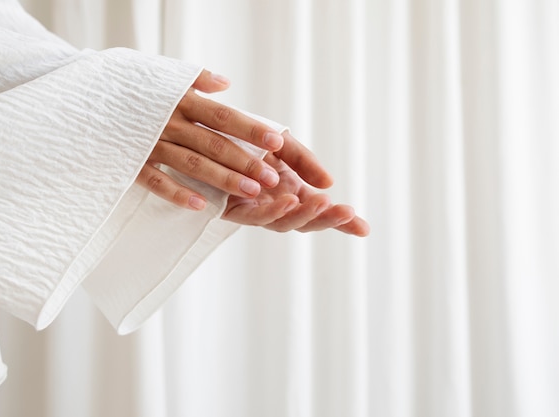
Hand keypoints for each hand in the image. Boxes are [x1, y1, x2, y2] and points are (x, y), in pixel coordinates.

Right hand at [137, 70, 283, 209]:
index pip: (223, 116)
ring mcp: (148, 143)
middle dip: (244, 161)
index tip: (277, 141)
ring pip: (191, 164)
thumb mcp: (161, 76)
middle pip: (213, 143)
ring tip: (250, 192)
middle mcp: (167, 121)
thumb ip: (195, 80)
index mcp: (179, 99)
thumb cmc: (130, 89)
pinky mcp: (131, 162)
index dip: (250, 129)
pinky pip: (156, 181)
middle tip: (271, 178)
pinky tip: (201, 206)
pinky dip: (177, 194)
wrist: (81, 98)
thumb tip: (226, 83)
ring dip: (222, 179)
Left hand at [222, 132, 369, 235]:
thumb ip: (304, 161)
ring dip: (303, 215)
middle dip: (327, 219)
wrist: (204, 130)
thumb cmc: (243, 138)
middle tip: (348, 212)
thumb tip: (329, 183)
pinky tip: (288, 201)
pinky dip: (272, 211)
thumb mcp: (282, 143)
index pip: (319, 210)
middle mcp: (273, 203)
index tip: (365, 229)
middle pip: (304, 221)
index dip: (341, 222)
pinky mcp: (233, 210)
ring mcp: (255, 209)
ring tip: (322, 202)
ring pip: (282, 223)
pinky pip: (255, 217)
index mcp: (289, 190)